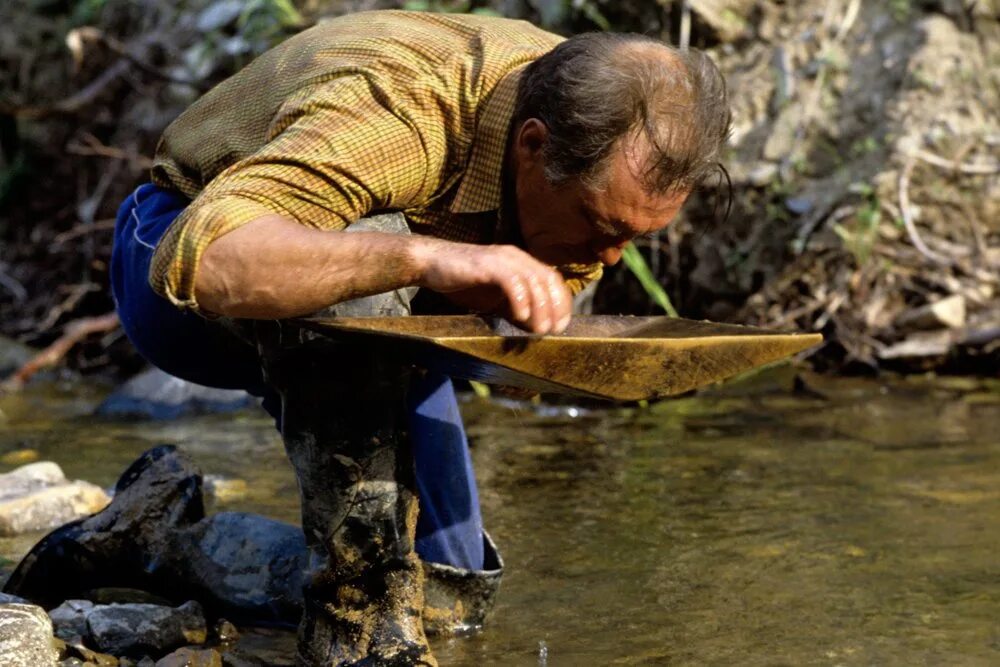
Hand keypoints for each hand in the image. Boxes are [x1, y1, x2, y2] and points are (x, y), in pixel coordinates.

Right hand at [414, 240, 571, 333]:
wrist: (430, 263)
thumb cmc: (462, 281)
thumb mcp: (494, 298)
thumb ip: (514, 308)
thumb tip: (534, 327)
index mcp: (520, 262)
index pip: (552, 279)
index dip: (561, 302)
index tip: (561, 325)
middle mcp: (515, 257)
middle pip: (548, 279)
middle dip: (555, 307)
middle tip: (554, 330)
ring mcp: (501, 258)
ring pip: (533, 280)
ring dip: (540, 307)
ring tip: (539, 329)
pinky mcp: (486, 264)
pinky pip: (511, 280)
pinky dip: (520, 298)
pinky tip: (520, 316)